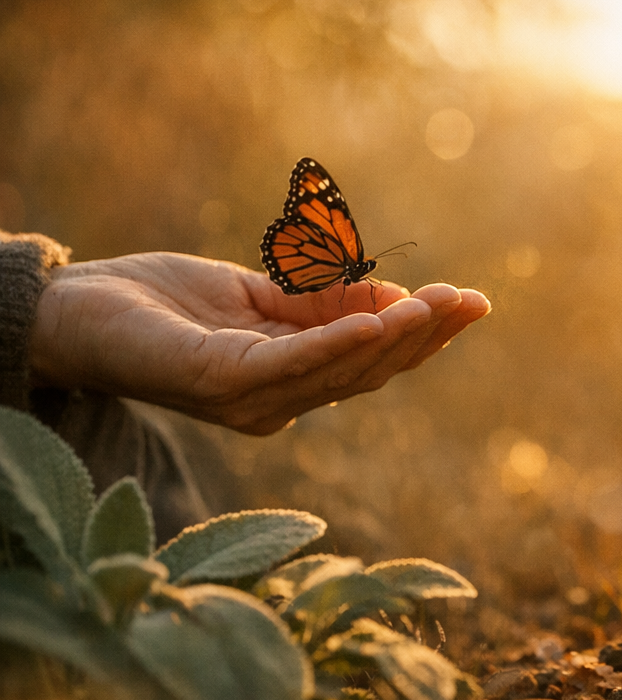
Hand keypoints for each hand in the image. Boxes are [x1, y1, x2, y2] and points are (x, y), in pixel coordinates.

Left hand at [28, 251, 490, 434]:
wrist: (70, 308)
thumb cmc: (160, 303)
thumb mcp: (260, 294)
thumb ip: (323, 301)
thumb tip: (398, 300)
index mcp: (291, 383)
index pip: (372, 362)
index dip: (425, 336)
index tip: (473, 303)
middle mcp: (277, 405)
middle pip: (369, 372)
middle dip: (425, 336)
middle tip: (471, 301)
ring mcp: (250, 401)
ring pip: (341, 371)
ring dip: (396, 337)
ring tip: (438, 306)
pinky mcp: (219, 384)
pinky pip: (292, 364)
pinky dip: (338, 344)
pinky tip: (378, 322)